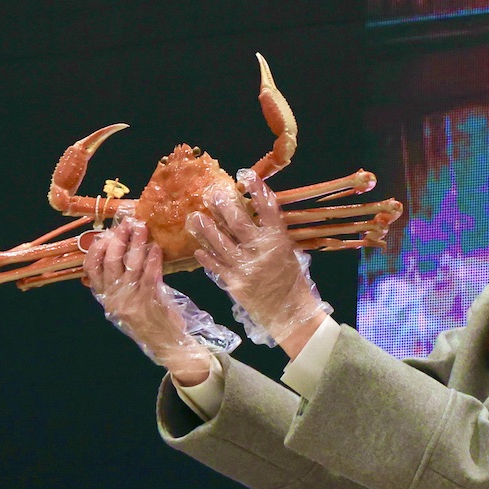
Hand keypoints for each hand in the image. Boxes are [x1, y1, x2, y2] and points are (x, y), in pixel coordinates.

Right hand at [83, 218, 233, 384]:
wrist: (165, 345)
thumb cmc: (147, 321)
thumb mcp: (126, 303)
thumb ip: (120, 282)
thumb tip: (120, 251)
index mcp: (105, 297)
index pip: (90, 268)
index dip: (96, 248)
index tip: (107, 234)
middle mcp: (114, 298)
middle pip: (109, 261)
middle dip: (118, 239)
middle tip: (127, 223)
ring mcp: (131, 300)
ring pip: (130, 265)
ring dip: (136, 243)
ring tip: (142, 228)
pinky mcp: (149, 301)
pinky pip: (149, 275)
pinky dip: (152, 259)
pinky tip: (156, 248)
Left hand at [187, 169, 328, 353]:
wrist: (290, 313)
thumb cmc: (293, 283)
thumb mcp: (290, 253)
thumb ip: (274, 236)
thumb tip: (258, 216)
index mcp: (278, 240)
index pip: (267, 209)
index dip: (257, 190)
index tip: (246, 175)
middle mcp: (260, 250)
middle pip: (238, 222)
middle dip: (223, 205)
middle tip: (212, 193)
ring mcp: (245, 266)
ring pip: (221, 242)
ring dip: (207, 228)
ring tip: (196, 216)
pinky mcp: (234, 282)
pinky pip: (216, 266)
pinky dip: (206, 256)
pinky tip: (198, 248)